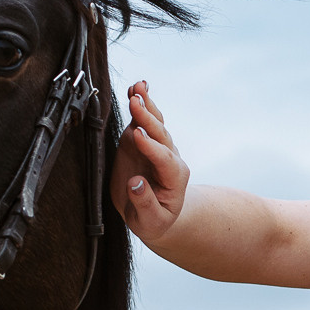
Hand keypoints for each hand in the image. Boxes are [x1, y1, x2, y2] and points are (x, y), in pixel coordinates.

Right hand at [111, 81, 189, 242]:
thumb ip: (145, 203)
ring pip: (154, 123)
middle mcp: (169, 158)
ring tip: (138, 88)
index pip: (164, 159)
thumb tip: (135, 184)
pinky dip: (139, 105)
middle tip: (136, 101)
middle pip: (161, 135)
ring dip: (146, 105)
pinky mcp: (142, 142)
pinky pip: (142, 121)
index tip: (137, 137)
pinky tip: (134, 90)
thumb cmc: (155, 220)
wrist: (156, 214)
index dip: (151, 147)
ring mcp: (156, 147)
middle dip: (148, 119)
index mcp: (175, 178)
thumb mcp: (151, 222)